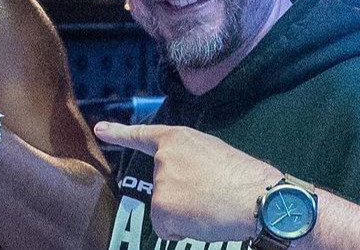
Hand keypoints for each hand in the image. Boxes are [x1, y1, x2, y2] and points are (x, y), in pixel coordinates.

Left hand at [94, 122, 280, 241]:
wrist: (259, 199)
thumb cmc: (247, 179)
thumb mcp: (214, 153)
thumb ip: (190, 160)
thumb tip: (186, 181)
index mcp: (178, 139)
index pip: (143, 135)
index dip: (120, 133)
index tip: (99, 130)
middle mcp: (163, 158)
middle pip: (163, 186)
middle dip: (183, 195)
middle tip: (211, 194)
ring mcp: (161, 183)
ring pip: (166, 208)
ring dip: (186, 213)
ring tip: (212, 206)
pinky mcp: (162, 208)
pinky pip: (167, 227)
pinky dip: (183, 230)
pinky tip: (204, 220)